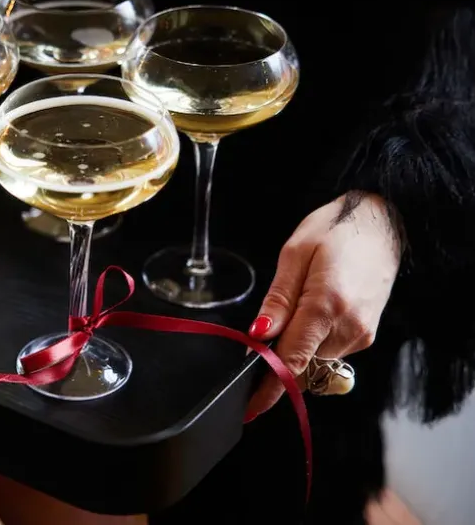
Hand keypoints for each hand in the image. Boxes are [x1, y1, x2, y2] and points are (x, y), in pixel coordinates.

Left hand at [245, 193, 401, 420]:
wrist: (382, 221)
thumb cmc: (335, 229)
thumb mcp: (295, 255)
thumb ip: (277, 300)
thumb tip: (258, 336)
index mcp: (326, 306)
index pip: (293, 362)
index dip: (269, 389)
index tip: (249, 408)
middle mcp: (349, 327)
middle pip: (301, 365)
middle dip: (275, 361)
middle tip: (258, 341)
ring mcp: (362, 334)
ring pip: (315, 361)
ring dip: (295, 350)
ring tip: (290, 312)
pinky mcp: (366, 334)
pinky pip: (329, 351)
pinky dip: (312, 343)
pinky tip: (309, 314)